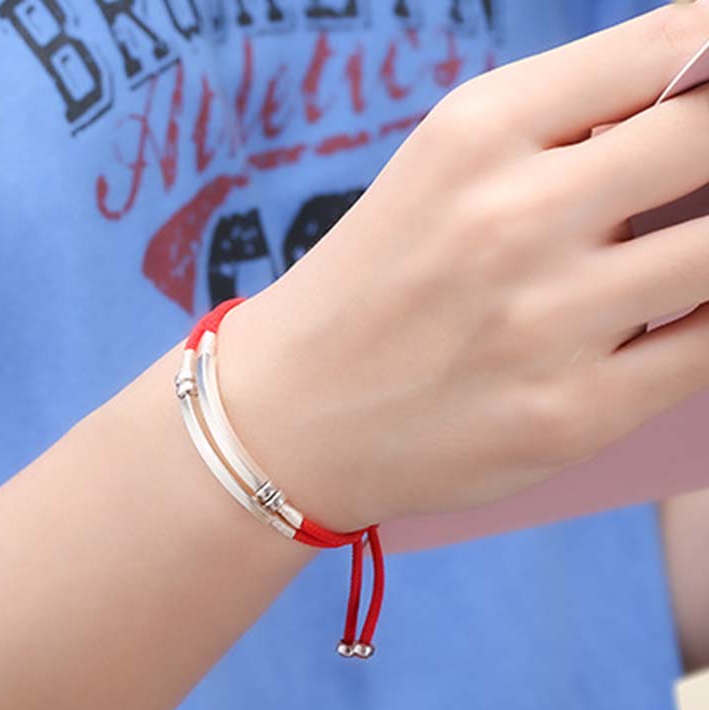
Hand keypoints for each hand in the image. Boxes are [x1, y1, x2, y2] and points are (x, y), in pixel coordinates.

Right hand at [217, 1, 708, 532]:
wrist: (288, 415)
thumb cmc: (366, 289)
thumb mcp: (435, 172)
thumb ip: (558, 130)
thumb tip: (692, 100)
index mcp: (474, 133)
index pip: (668, 46)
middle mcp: (512, 218)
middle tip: (696, 181)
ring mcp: (544, 324)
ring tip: (666, 255)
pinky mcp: (570, 417)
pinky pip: (707, 351)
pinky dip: (707, 323)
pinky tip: (675, 319)